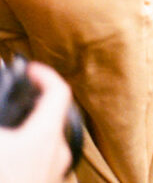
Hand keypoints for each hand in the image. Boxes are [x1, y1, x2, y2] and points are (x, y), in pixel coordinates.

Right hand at [0, 62, 72, 182]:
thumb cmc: (5, 172)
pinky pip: (40, 170)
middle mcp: (55, 158)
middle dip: (35, 109)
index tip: (28, 69)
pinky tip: (13, 160)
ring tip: (10, 133)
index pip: (58, 92)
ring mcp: (51, 178)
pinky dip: (27, 160)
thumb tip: (2, 105)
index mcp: (44, 137)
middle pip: (53, 123)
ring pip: (48, 150)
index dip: (44, 75)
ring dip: (31, 138)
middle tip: (16, 102)